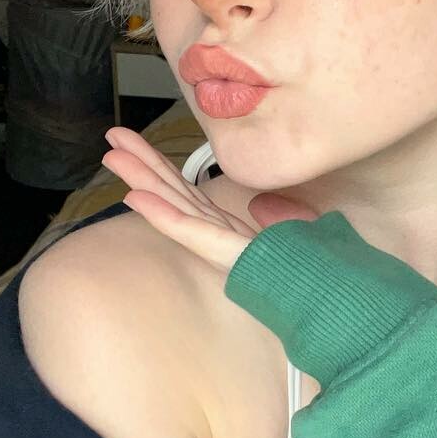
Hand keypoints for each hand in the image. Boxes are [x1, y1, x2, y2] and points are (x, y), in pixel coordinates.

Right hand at [99, 126, 319, 273]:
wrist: (324, 299)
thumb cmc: (306, 274)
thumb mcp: (292, 234)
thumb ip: (275, 217)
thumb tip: (260, 204)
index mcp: (228, 229)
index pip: (186, 191)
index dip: (160, 166)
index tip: (135, 144)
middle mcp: (218, 235)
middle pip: (172, 192)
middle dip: (141, 164)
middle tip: (112, 138)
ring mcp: (220, 246)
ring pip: (174, 207)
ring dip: (141, 181)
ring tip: (112, 157)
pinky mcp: (228, 255)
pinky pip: (191, 231)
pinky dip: (162, 213)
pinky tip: (136, 196)